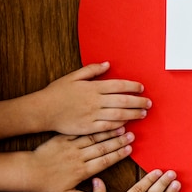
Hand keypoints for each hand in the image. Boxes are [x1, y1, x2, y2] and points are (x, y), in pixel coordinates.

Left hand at [27, 128, 133, 191]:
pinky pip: (80, 132)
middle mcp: (79, 157)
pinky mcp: (63, 139)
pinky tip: (100, 122)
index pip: (104, 162)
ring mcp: (71, 146)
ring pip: (94, 138)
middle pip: (103, 148)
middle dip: (119, 142)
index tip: (130, 149)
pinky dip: (92, 127)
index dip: (118, 155)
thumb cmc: (44, 186)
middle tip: (132, 136)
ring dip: (109, 132)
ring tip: (122, 126)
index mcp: (81, 171)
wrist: (26, 172)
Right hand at [35, 62, 150, 134]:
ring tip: (143, 114)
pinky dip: (119, 125)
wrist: (42, 111)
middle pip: (123, 100)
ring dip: (133, 114)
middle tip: (149, 103)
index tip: (142, 88)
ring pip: (118, 114)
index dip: (132, 86)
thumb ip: (91, 70)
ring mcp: (92, 115)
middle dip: (138, 101)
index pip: (119, 85)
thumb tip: (107, 64)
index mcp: (93, 87)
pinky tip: (127, 125)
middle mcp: (95, 101)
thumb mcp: (73, 76)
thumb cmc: (57, 92)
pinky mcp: (88, 127)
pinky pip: (107, 126)